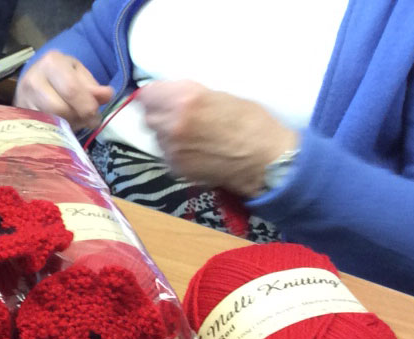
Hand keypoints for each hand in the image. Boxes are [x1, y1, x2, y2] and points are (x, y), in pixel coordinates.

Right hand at [14, 50, 113, 129]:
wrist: (34, 78)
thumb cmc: (61, 75)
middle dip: (78, 118)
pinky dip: (58, 131)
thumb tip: (107, 96)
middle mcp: (33, 79)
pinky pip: (42, 129)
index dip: (86, 105)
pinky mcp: (20, 115)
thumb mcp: (78, 73)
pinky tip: (64, 126)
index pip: (71, 89)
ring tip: (77, 121)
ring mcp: (23, 99)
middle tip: (89, 120)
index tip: (96, 114)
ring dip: (69, 126)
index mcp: (51, 63)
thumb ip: (93, 87)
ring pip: (50, 122)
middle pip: (60, 108)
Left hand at [139, 80, 298, 196]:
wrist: (266, 160)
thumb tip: (170, 97)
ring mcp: (172, 149)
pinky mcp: (176, 168)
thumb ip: (190, 96)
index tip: (162, 98)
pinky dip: (176, 152)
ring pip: (156, 137)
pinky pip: (166, 155)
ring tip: (191, 135)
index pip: (147, 94)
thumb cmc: (252, 122)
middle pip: (148, 116)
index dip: (155, 96)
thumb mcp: (219, 96)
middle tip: (178, 116)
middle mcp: (172, 124)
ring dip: (166, 134)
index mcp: (184, 99)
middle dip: (160, 114)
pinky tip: (196, 151)